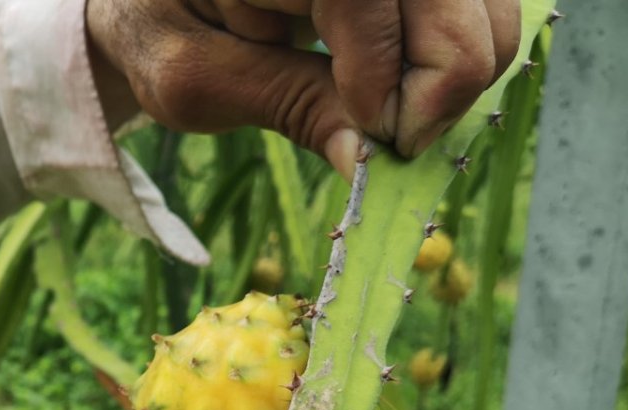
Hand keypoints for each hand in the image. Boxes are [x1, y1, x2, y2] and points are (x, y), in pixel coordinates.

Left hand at [86, 0, 519, 176]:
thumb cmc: (161, 29)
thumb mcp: (196, 80)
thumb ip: (286, 105)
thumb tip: (369, 160)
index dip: (387, 69)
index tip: (378, 136)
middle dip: (448, 71)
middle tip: (406, 140)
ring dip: (466, 59)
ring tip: (407, 115)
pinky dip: (465, 41)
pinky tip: (415, 84)